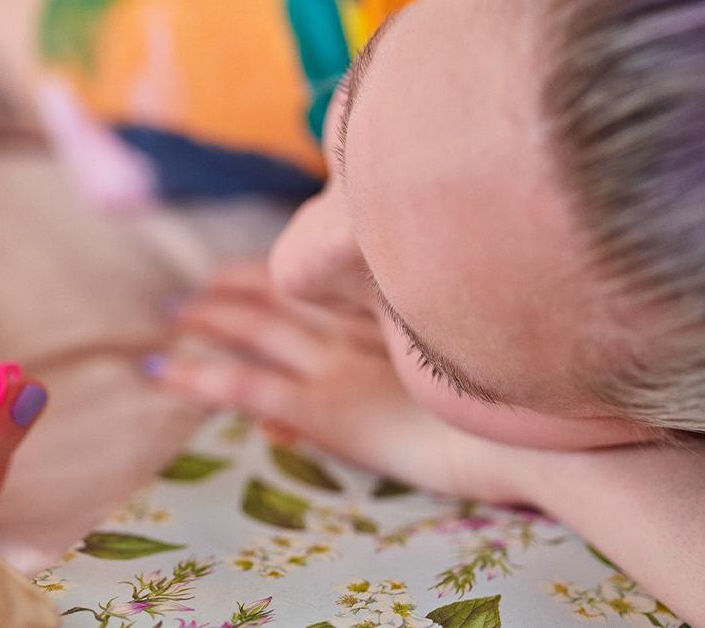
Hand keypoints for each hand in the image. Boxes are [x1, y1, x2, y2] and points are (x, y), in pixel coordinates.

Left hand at [146, 261, 527, 503]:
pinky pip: (245, 385)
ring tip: (172, 316)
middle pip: (279, 292)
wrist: (541, 438)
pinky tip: (163, 370)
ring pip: (253, 328)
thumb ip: (431, 340)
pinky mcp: (326, 408)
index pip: (319, 278)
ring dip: (206, 319)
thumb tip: (400, 340)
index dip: (276, 269)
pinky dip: (199, 375)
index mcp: (395, 305)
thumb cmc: (528, 399)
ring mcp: (338, 364)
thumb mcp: (473, 354)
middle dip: (231, 287)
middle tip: (195, 290)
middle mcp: (360, 323)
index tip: (248, 266)